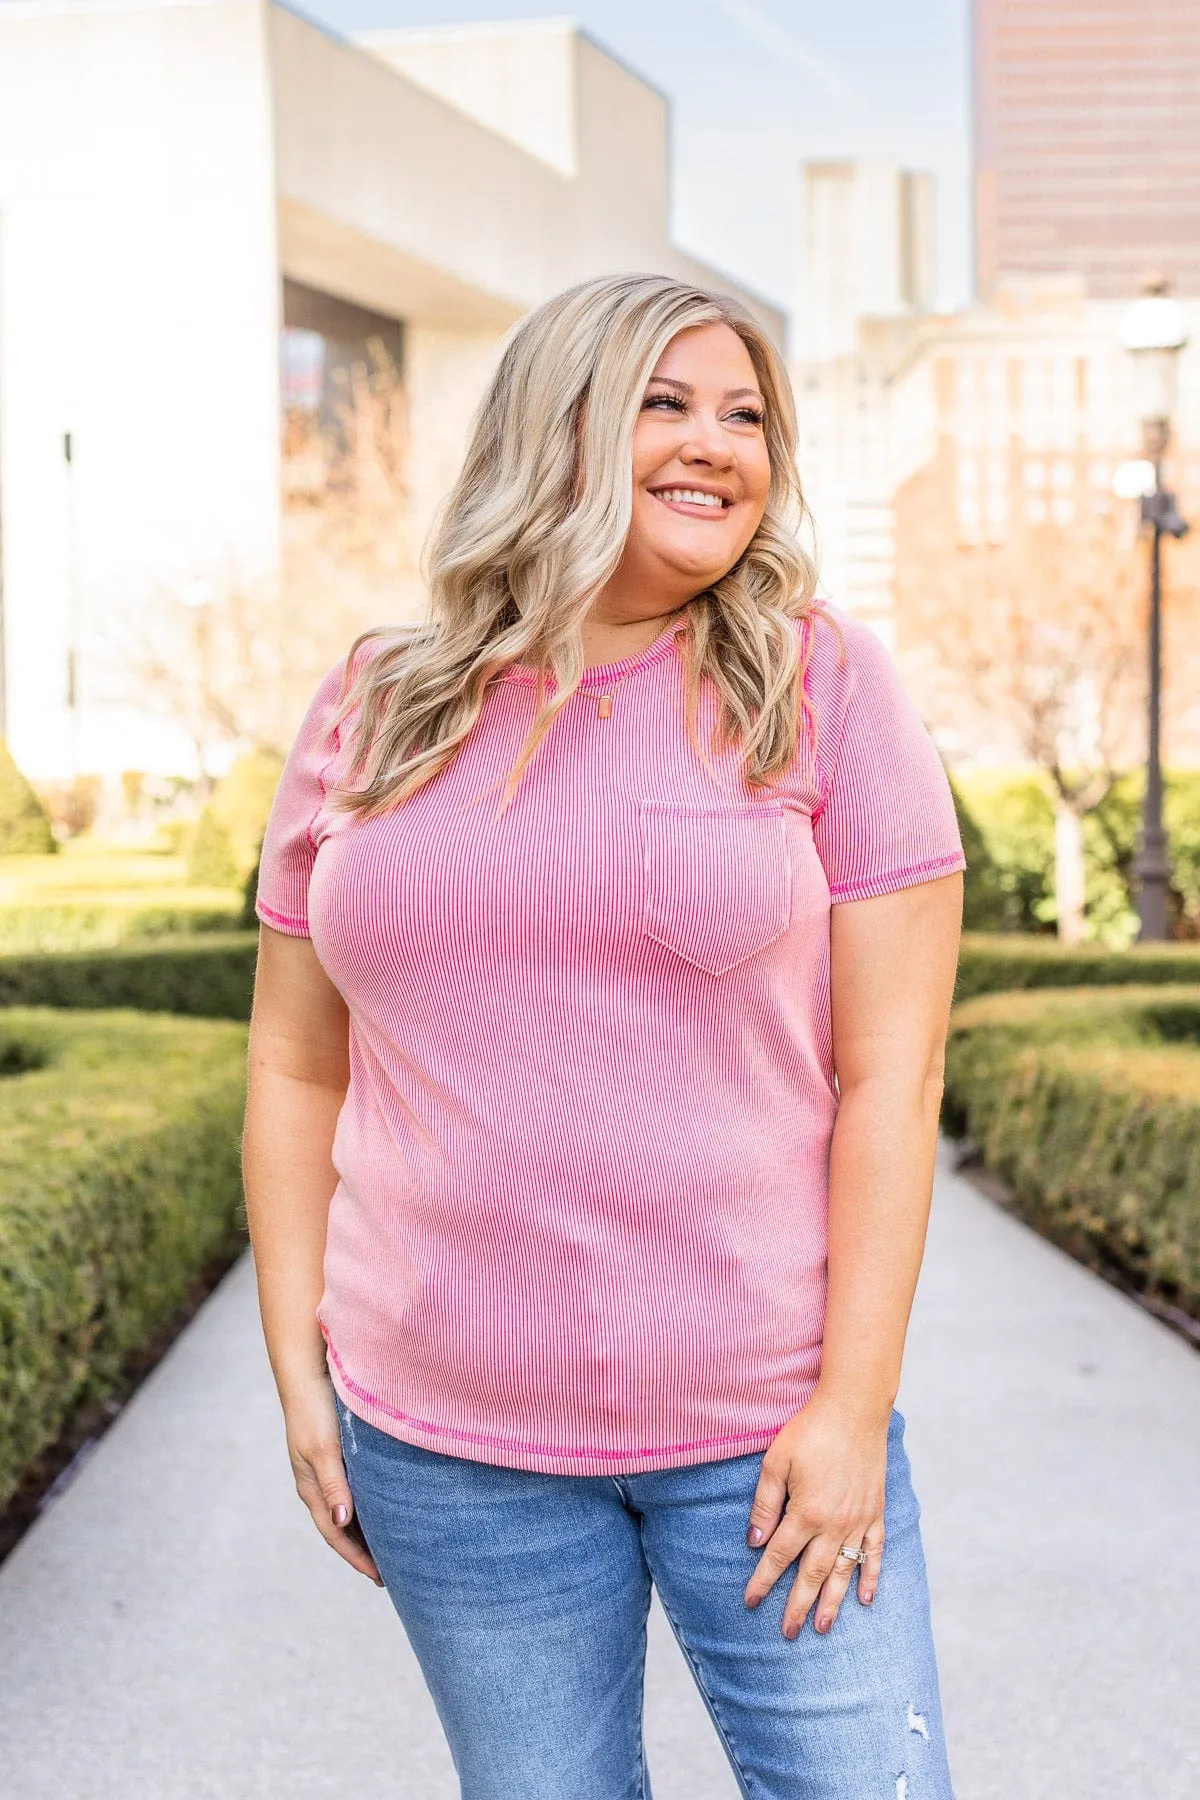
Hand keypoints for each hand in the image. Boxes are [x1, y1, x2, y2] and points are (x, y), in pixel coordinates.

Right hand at [282, 1374, 383, 1585]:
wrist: (308, 1372)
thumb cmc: (314, 1410)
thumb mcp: (323, 1449)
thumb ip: (334, 1485)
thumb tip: (342, 1523)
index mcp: (313, 1488)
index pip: (336, 1534)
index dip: (356, 1558)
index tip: (379, 1579)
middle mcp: (321, 1483)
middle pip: (343, 1527)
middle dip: (364, 1550)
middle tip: (392, 1572)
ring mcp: (330, 1468)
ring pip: (352, 1508)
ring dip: (369, 1529)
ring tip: (394, 1545)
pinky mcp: (341, 1452)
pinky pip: (358, 1487)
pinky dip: (371, 1503)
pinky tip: (389, 1505)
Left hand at [744, 1392, 887, 1637]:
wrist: (855, 1409)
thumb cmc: (810, 1431)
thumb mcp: (776, 1461)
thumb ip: (766, 1503)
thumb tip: (755, 1541)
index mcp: (807, 1512)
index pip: (779, 1556)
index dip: (763, 1581)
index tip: (750, 1602)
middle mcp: (835, 1524)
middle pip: (812, 1574)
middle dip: (797, 1605)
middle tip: (788, 1633)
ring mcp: (860, 1521)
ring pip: (844, 1572)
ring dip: (833, 1602)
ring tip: (821, 1627)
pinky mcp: (876, 1512)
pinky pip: (875, 1552)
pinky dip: (872, 1577)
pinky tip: (866, 1598)